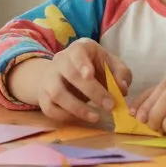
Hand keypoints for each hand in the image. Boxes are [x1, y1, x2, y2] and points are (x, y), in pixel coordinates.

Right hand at [8, 39, 131, 122]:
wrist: (65, 73)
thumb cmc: (94, 67)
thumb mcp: (110, 64)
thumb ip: (121, 73)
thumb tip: (122, 88)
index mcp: (79, 48)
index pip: (77, 52)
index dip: (82, 63)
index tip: (90, 75)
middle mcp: (61, 60)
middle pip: (71, 74)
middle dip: (92, 92)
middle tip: (110, 105)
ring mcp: (49, 78)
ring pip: (57, 93)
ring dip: (78, 108)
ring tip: (96, 117)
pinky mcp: (43, 96)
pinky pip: (50, 108)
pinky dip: (65, 116)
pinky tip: (81, 118)